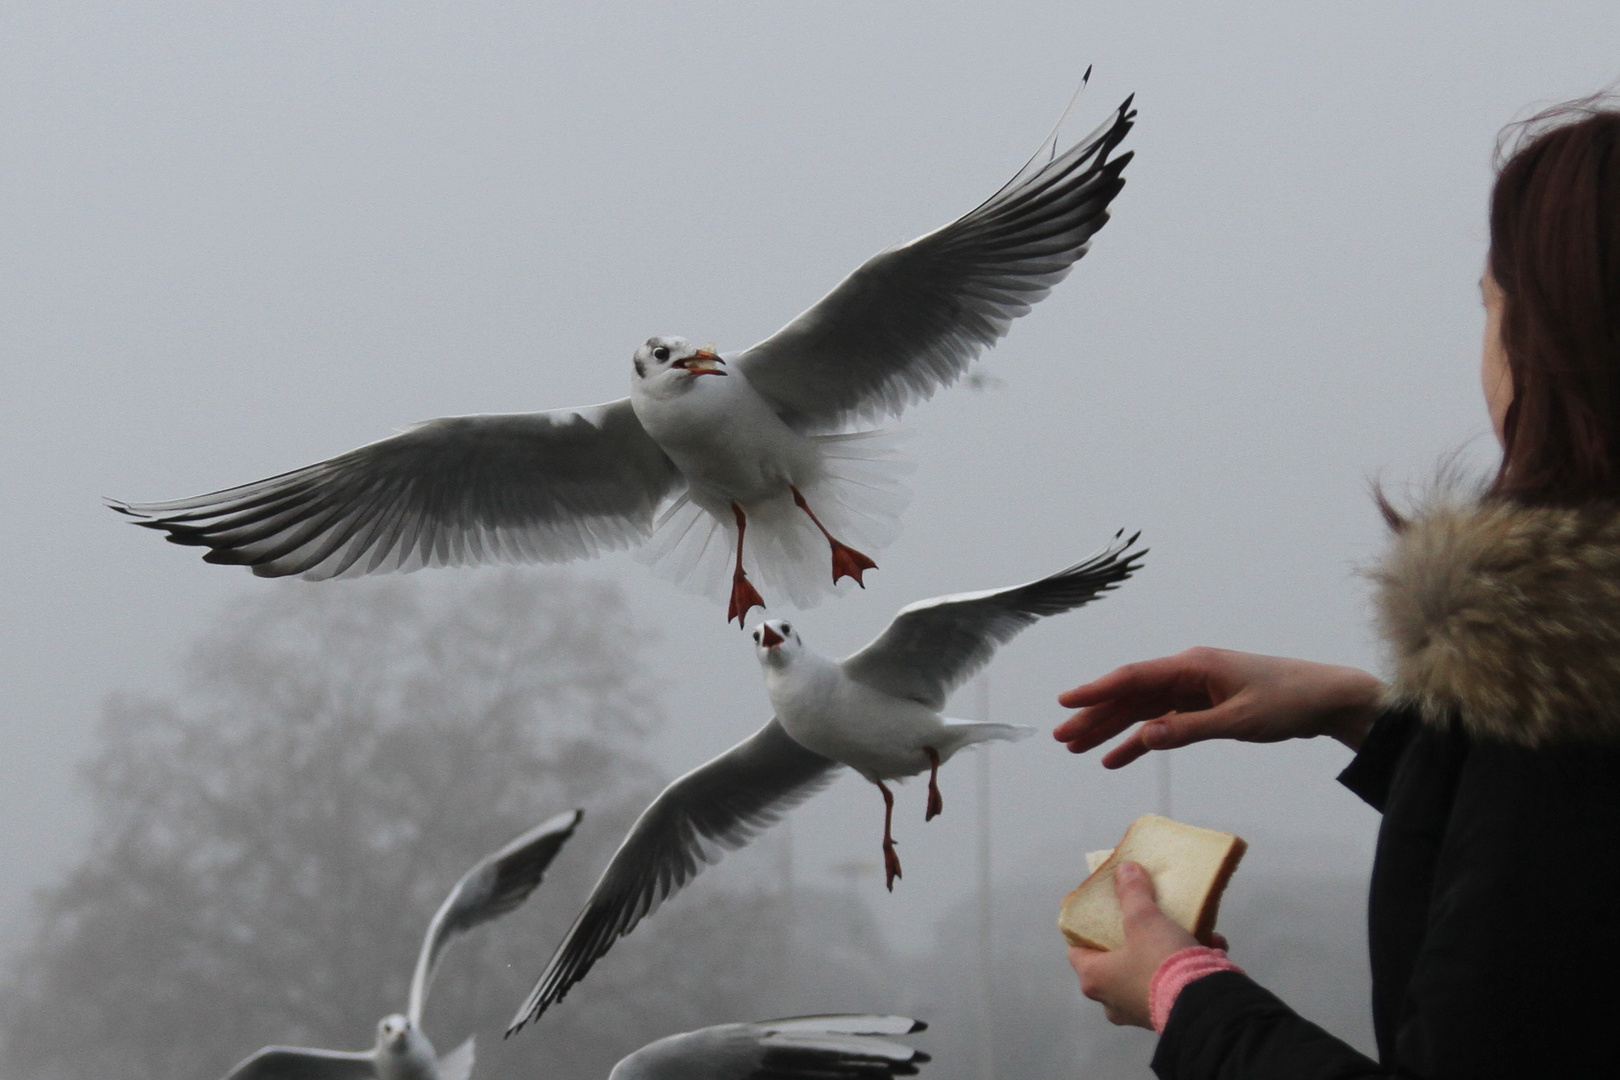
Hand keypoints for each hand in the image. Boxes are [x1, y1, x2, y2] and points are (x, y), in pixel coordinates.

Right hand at [1053, 647, 1384, 767]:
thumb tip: (1144, 736)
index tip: (1065, 700)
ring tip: (1077, 747)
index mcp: (1192, 665)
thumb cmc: (1288, 701)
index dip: (1096, 690)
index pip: (1133, 677)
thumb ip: (1189, 729)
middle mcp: (1186, 673)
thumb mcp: (1238, 720)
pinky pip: (1161, 723)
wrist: (1326, 698)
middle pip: (1129, 695)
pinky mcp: (1202, 705)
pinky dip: (1140, 740)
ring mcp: (1192, 689)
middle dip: (1094, 715)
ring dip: (1110, 728)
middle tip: (1061, 735)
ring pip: (1140, 710)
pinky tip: (1117, 757)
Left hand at [1068, 862, 1214, 1027]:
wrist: (1206, 1004)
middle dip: (1135, 937)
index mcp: (1094, 979)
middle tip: (1144, 919)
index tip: (1099, 912)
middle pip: (1116, 959)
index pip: (1077, 951)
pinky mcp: (1169, 1015)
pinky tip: (1212, 948)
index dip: (1085, 929)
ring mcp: (1139, 1012)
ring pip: (1150, 971)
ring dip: (1170, 949)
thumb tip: (1125, 868)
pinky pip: (1174, 984)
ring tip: (1188, 929)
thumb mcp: (1144, 918)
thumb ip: (1132, 892)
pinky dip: (1189, 966)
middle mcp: (1112, 1001)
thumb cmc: (1159, 961)